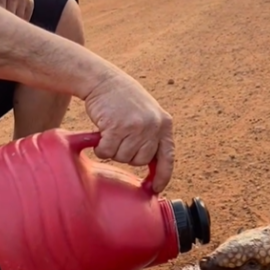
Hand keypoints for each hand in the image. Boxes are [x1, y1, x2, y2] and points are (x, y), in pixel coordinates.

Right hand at [83, 71, 174, 192]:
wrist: (104, 81)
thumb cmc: (124, 100)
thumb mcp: (148, 115)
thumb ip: (153, 136)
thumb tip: (154, 166)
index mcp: (164, 124)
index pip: (168, 156)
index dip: (164, 175)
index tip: (157, 188)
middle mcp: (154, 126)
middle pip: (140, 161)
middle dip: (128, 155)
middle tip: (120, 138)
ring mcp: (137, 127)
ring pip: (123, 158)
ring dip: (113, 150)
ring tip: (112, 131)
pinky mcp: (118, 127)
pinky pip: (107, 152)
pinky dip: (101, 148)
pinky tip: (101, 133)